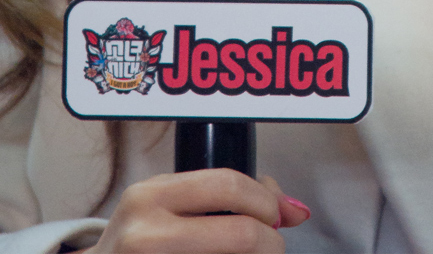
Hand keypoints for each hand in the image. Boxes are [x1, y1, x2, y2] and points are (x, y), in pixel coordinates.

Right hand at [93, 169, 309, 252]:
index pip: (227, 186)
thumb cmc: (140, 242)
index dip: (265, 202)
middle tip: (273, 246)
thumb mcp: (168, 205)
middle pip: (240, 234)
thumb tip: (292, 209)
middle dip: (270, 242)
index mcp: (151, 195)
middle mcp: (146, 233)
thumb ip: (224, 195)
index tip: (276, 215)